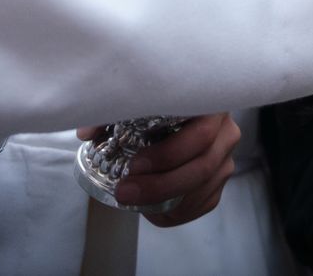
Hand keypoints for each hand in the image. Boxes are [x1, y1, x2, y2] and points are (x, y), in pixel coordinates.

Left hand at [99, 112, 241, 226]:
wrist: (181, 111)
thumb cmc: (158, 104)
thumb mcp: (136, 102)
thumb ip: (112, 113)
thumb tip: (86, 132)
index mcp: (208, 104)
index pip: (200, 133)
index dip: (168, 154)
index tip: (134, 165)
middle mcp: (225, 129)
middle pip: (202, 165)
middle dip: (161, 185)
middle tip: (125, 190)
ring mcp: (226, 155)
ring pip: (203, 186)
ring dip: (167, 200)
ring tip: (132, 200)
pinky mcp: (221, 177)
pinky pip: (205, 201)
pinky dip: (179, 209)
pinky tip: (153, 208)